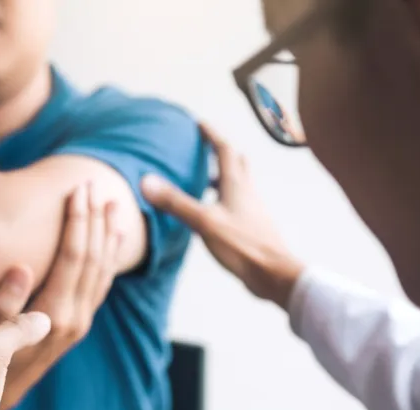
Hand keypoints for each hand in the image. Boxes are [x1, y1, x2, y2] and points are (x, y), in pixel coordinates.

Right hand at [0, 183, 122, 409]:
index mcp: (52, 315)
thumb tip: (22, 266)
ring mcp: (79, 323)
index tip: (78, 190)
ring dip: (107, 236)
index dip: (77, 221)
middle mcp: (73, 319)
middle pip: (92, 258)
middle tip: (95, 185)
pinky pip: (100, 286)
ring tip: (113, 205)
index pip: (73, 257)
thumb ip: (4, 303)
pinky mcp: (78, 325)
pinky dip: (108, 260)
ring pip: (102, 271)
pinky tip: (111, 242)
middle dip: (94, 219)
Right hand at [141, 123, 304, 308]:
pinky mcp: (252, 226)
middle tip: (205, 148)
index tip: (199, 124)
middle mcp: (247, 192)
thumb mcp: (204, 222)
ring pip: (238, 184)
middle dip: (221, 152)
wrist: (273, 274)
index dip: (211, 135)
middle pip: (236, 163)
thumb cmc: (242, 245)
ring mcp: (251, 210)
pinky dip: (224, 198)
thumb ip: (176, 202)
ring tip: (204, 179)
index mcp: (236, 185)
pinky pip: (237, 203)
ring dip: (222, 176)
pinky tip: (212, 212)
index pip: (224, 150)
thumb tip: (147, 182)